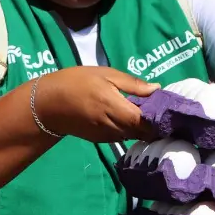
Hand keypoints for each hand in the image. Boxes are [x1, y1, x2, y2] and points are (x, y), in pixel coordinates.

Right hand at [36, 67, 158, 143]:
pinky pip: (121, 137)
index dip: (158, 118)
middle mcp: (112, 126)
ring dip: (141, 128)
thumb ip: (132, 84)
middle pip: (141, 131)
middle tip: (160, 111)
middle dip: (153, 124)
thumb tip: (157, 88)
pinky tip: (129, 119)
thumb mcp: (105, 75)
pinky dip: (129, 130)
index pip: (144, 121)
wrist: (47, 104)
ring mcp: (106, 136)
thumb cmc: (77, 82)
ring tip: (146, 113)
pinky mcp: (100, 140)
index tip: (166, 109)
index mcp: (114, 107)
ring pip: (132, 136)